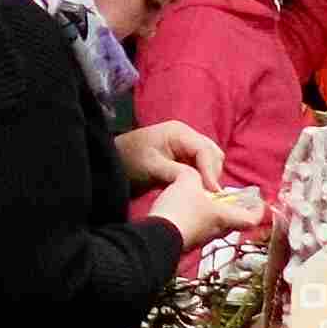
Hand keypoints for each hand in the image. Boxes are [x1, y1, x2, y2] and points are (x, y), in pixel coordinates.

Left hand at [113, 120, 229, 194]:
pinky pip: (201, 168)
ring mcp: (186, 147)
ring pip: (209, 162)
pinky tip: (197, 192)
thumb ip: (176, 172)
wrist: (114, 163)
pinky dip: (202, 179)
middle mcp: (186, 136)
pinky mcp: (184, 158)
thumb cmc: (130, 160)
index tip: (213, 192)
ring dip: (208, 177)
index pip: (204, 150)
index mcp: (179, 132)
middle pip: (212, 154)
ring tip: (202, 195)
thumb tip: (198, 183)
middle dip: (212, 174)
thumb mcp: (152, 167)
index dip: (210, 171)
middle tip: (207, 195)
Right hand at [144, 172, 253, 248]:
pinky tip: (184, 207)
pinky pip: (196, 228)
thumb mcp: (187, 181)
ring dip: (212, 213)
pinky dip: (196, 217)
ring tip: (204, 198)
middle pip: (232, 222)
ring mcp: (199, 239)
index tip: (258, 202)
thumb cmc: (180, 211)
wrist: (155, 236)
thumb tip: (192, 173)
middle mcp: (214, 231)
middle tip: (229, 197)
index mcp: (223, 217)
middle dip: (233, 209)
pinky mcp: (184, 240)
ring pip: (213, 225)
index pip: (251, 219)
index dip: (258, 210)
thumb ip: (194, 174)